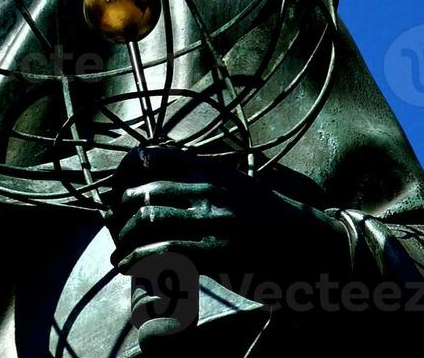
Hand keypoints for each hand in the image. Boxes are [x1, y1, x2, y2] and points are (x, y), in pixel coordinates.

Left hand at [107, 146, 350, 295]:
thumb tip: (157, 176)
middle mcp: (209, 189)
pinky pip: (162, 251)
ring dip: (124, 239)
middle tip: (113, 229)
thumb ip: (202, 178)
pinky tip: (127, 266)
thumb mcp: (236, 186)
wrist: (311, 247)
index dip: (125, 175)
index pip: (153, 157)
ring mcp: (212, 220)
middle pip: (143, 192)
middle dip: (119, 213)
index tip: (114, 193)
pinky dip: (137, 259)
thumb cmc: (271, 220)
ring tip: (118, 253)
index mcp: (213, 170)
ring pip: (147, 220)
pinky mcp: (216, 252)